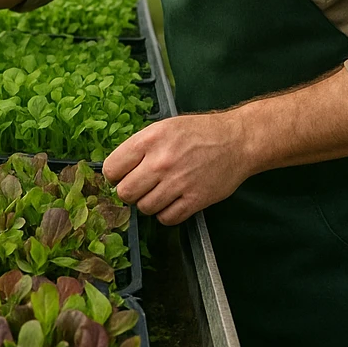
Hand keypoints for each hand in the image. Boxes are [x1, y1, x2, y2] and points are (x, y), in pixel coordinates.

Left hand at [102, 109, 256, 224]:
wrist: (236, 141)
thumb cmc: (197, 132)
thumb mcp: (162, 128)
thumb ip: (138, 147)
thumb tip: (117, 169)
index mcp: (148, 140)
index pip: (112, 169)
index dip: (114, 176)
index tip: (120, 177)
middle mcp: (160, 162)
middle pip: (125, 192)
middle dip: (129, 192)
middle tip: (139, 187)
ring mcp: (178, 182)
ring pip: (144, 208)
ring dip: (148, 203)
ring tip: (158, 193)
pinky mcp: (195, 199)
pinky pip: (167, 218)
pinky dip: (166, 214)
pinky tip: (172, 202)